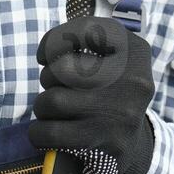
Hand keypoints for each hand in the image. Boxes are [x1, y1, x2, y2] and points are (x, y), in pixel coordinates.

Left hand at [29, 16, 155, 173]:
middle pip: (62, 69)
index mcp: (134, 50)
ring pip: (53, 101)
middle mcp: (133, 79)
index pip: (85, 30)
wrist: (132, 141)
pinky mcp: (107, 143)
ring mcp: (121, 113)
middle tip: (55, 87)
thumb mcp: (110, 58)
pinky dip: (39, 132)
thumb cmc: (108, 90)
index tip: (45, 56)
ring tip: (53, 110)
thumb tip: (46, 51)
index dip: (54, 41)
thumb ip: (81, 41)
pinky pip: (51, 133)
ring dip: (43, 106)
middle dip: (48, 79)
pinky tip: (46, 132)